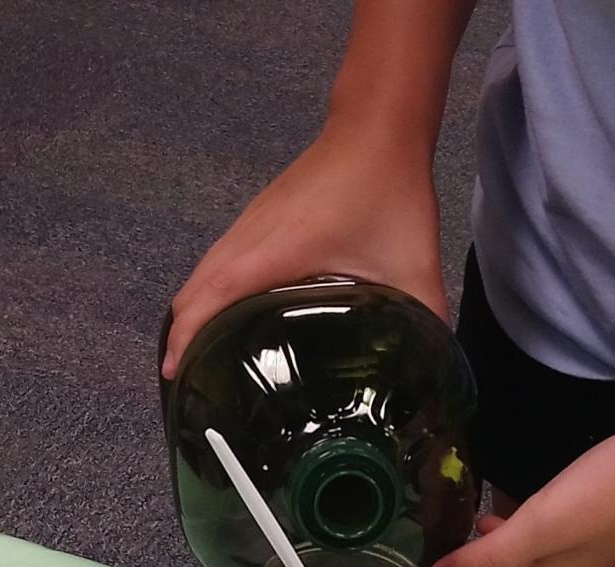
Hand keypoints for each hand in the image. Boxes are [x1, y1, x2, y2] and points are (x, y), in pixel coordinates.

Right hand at [161, 121, 446, 377]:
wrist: (378, 130)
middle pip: (192, 293)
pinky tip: (226, 323)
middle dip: (181, 340)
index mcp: (273, 253)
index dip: (187, 339)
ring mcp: (247, 226)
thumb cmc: (391, 193)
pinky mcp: (256, 221)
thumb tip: (437, 366)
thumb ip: (427, 320)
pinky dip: (207, 296)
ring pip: (200, 277)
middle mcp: (247, 238)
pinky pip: (217, 265)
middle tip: (191, 389)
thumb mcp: (415, 267)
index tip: (177, 377)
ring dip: (191, 317)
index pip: (210, 300)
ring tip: (200, 366)